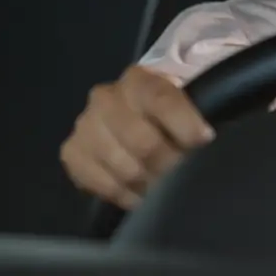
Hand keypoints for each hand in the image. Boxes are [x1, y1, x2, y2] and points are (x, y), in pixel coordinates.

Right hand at [60, 65, 214, 209]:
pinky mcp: (72, 153)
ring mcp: (85, 126)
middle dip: (169, 164)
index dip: (185, 125)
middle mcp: (105, 98)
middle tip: (182, 176)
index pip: (161, 101)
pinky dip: (126, 195)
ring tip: (162, 187)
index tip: (203, 141)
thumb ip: (193, 118)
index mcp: (137, 80)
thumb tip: (203, 141)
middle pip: (142, 142)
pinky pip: (102, 184)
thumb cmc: (167, 116)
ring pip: (124, 168)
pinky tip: (139, 194)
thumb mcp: (184, 105)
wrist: (136, 122)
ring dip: (150, 184)